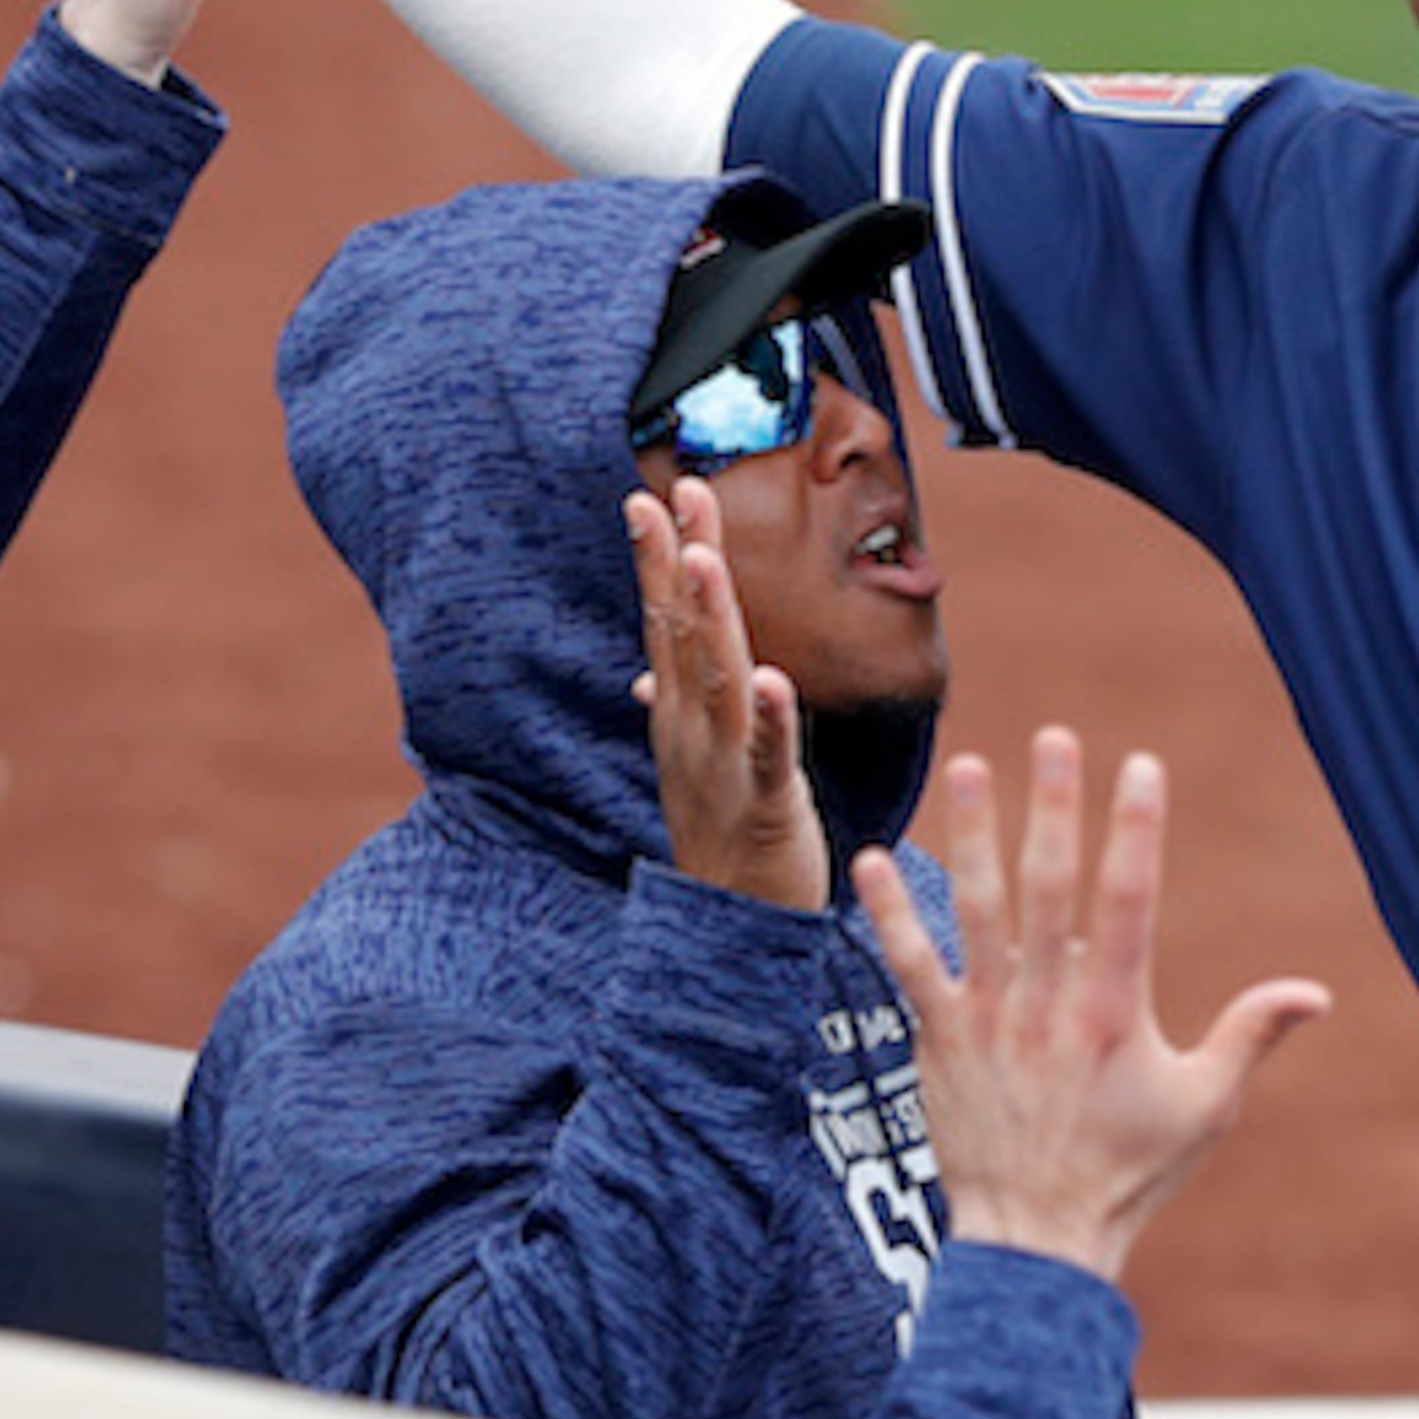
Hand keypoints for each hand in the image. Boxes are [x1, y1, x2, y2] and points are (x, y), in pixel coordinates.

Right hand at [628, 478, 826, 914]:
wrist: (731, 927)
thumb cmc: (724, 835)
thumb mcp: (696, 762)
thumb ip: (677, 707)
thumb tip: (646, 672)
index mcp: (681, 714)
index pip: (666, 621)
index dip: (660, 559)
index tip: (652, 496)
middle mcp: (692, 729)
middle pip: (686, 631)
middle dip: (681, 560)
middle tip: (679, 491)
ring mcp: (723, 764)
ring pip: (717, 678)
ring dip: (709, 617)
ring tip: (703, 559)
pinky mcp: (766, 803)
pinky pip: (767, 755)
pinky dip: (768, 717)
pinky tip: (772, 678)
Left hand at [857, 729, 1328, 1281]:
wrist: (1036, 1241)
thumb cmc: (1127, 1175)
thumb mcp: (1205, 1109)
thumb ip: (1251, 1037)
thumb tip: (1316, 992)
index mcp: (1116, 1013)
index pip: (1129, 902)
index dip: (1136, 829)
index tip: (1140, 765)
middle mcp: (1048, 1007)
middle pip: (1051, 888)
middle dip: (1055, 807)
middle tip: (1054, 736)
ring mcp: (988, 1021)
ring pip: (978, 912)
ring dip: (973, 836)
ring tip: (969, 766)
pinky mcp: (938, 1042)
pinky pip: (909, 967)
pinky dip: (891, 914)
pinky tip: (872, 859)